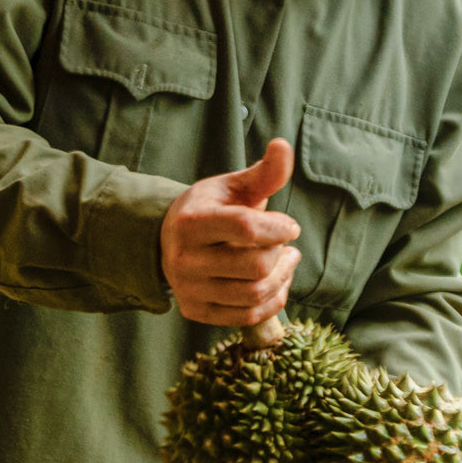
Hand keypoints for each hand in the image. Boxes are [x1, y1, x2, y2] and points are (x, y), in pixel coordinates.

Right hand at [160, 139, 301, 326]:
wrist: (171, 239)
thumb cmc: (211, 208)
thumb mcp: (233, 186)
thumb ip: (263, 173)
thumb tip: (283, 145)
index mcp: (190, 222)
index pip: (244, 228)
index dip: (278, 228)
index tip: (290, 226)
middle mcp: (183, 259)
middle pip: (255, 266)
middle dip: (282, 254)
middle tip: (289, 245)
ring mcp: (188, 289)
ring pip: (254, 294)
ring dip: (283, 278)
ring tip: (287, 262)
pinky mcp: (195, 311)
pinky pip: (247, 316)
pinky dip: (273, 301)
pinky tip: (277, 283)